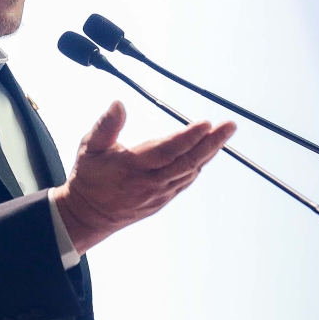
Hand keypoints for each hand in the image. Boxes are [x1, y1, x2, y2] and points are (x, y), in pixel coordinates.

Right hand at [53, 101, 235, 254]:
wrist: (89, 215)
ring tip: (224, 134)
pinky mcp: (163, 199)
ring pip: (190, 172)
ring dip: (209, 153)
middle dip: (212, 143)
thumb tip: (118, 104)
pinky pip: (186, 180)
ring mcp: (159, 193)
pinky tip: (208, 151)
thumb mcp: (89, 148)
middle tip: (229, 126)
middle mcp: (150, 183)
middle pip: (188, 162)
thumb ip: (106, 126)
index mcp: (132, 168)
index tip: (205, 123)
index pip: (167, 151)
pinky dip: (199, 165)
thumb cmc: (89, 177)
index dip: (188, 137)